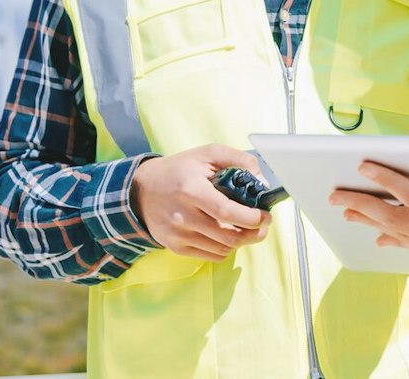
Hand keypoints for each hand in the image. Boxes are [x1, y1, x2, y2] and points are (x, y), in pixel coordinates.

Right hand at [131, 144, 270, 260]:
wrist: (142, 190)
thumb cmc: (180, 170)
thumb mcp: (208, 153)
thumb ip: (238, 160)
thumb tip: (261, 181)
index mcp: (191, 190)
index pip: (226, 212)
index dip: (251, 218)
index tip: (266, 216)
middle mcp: (183, 216)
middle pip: (228, 236)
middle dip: (254, 233)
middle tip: (264, 226)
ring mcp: (178, 235)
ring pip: (223, 248)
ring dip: (242, 241)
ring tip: (247, 228)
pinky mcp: (176, 247)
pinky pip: (211, 255)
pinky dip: (225, 248)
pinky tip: (227, 234)